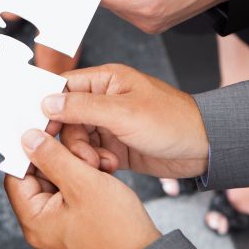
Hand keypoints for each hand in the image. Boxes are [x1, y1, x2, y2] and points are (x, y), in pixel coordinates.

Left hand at [6, 130, 160, 248]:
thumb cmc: (116, 227)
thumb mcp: (83, 183)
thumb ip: (53, 157)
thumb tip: (27, 139)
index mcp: (34, 221)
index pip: (18, 176)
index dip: (30, 152)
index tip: (46, 132)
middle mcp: (42, 227)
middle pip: (40, 178)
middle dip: (63, 159)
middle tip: (85, 153)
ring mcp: (59, 227)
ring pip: (60, 183)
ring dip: (79, 167)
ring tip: (101, 164)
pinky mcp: (76, 225)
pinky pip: (73, 194)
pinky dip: (87, 180)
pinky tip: (105, 172)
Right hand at [41, 64, 209, 178]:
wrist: (205, 149)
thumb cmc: (173, 121)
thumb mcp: (124, 113)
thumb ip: (83, 107)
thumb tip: (48, 102)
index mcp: (105, 80)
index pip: (63, 87)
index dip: (49, 107)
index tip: (43, 128)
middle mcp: (104, 100)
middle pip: (66, 118)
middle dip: (72, 140)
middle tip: (85, 156)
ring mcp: (109, 124)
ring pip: (77, 139)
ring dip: (85, 155)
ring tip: (103, 163)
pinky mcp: (115, 145)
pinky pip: (91, 154)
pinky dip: (96, 163)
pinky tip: (110, 168)